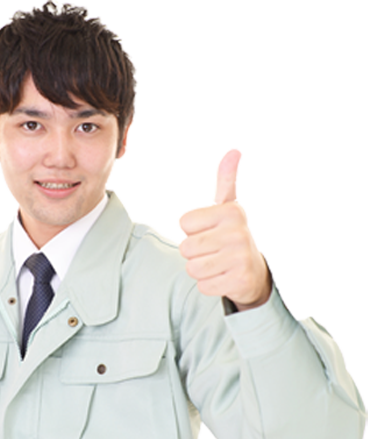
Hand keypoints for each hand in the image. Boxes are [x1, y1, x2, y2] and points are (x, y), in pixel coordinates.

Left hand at [179, 150, 271, 310]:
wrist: (254, 271)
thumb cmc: (232, 235)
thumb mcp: (229, 206)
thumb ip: (227, 179)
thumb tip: (234, 151)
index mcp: (232, 212)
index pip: (185, 224)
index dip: (192, 231)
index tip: (210, 231)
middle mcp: (239, 233)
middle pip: (186, 248)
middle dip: (194, 253)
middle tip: (213, 251)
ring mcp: (241, 258)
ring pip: (192, 269)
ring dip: (199, 270)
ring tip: (216, 264)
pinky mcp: (239, 282)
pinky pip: (203, 286)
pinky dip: (208, 285)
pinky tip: (223, 278)